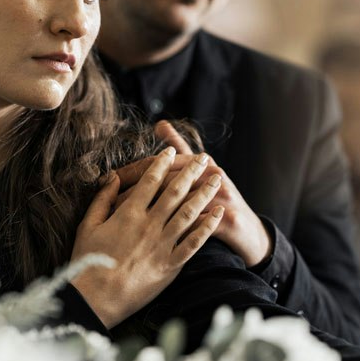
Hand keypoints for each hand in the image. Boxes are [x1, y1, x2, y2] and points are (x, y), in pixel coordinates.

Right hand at [70, 146, 224, 327]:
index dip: (163, 163)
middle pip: (175, 192)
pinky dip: (208, 227)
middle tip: (204, 158)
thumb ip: (102, 200)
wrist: (97, 298)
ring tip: (217, 179)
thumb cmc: (87, 261)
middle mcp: (149, 225)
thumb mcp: (87, 226)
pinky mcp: (171, 265)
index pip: (150, 180)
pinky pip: (194, 243)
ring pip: (189, 213)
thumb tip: (112, 178)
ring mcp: (162, 245)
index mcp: (127, 214)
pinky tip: (218, 214)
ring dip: (205, 194)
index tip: (172, 150)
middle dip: (191, 172)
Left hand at [113, 121, 271, 267]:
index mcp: (203, 164)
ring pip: (183, 201)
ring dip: (152, 211)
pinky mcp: (228, 222)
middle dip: (137, 191)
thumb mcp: (204, 170)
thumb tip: (160, 123)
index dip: (134, 172)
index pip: (162, 162)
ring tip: (127, 218)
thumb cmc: (221, 199)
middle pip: (169, 179)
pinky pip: (199, 226)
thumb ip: (181, 148)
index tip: (109, 179)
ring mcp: (222, 199)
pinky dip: (177, 231)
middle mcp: (214, 176)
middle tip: (111, 201)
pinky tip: (156, 237)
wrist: (250, 235)